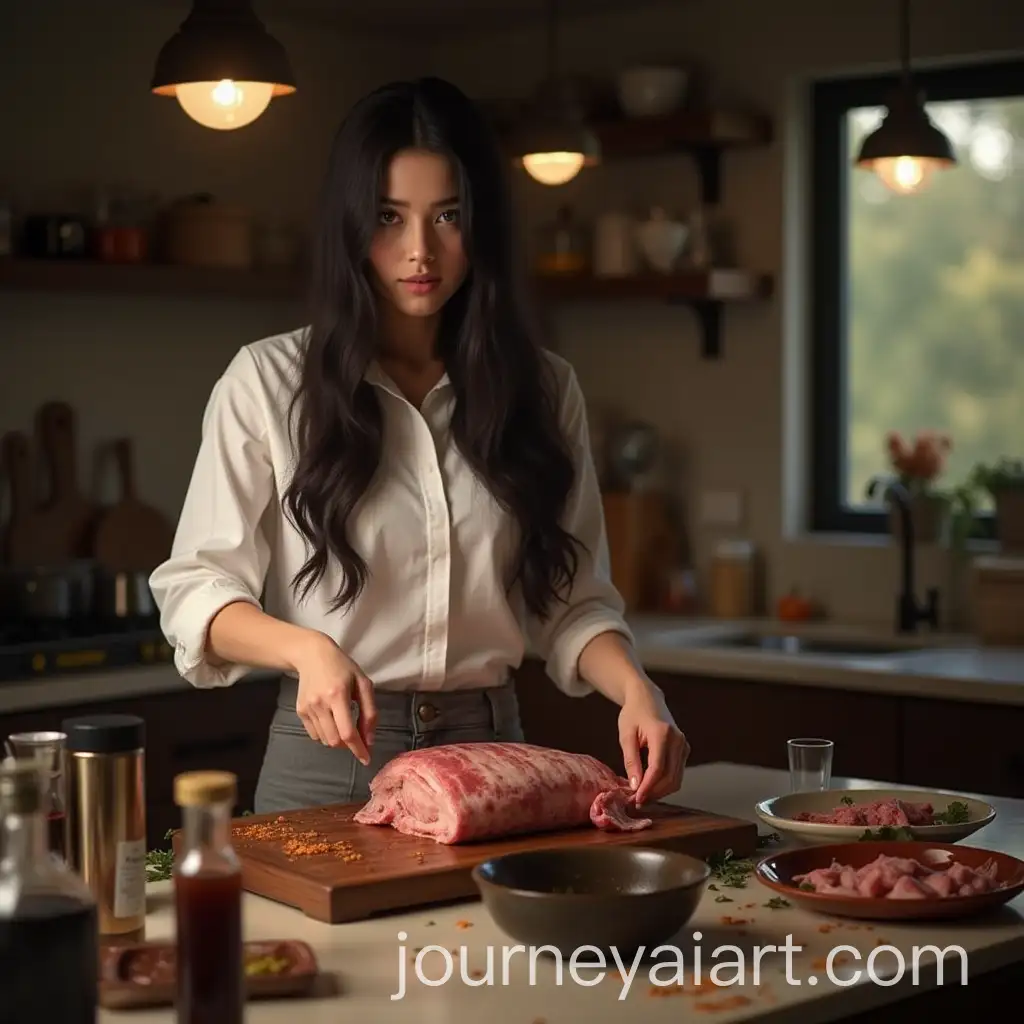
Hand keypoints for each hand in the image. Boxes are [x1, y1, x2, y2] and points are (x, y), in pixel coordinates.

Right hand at [293, 634, 376, 764]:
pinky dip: (326, 734)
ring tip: (343, 722)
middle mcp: (320, 704)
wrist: (313, 655)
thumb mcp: (363, 684)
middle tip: (357, 735)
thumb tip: (370, 739)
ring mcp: (307, 708)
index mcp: (338, 695)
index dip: (358, 749)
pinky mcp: (300, 711)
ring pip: (324, 740)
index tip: (366, 759)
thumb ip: (370, 712)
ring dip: (337, 739)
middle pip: (335, 741)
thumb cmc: (343, 667)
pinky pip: (314, 734)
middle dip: (348, 744)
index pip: (347, 732)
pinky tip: (331, 719)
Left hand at [618, 684, 688, 805]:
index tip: (636, 799)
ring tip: (642, 796)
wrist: (647, 698)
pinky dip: (665, 783)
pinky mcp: (685, 750)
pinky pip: (677, 773)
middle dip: (654, 793)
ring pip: (676, 779)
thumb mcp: (626, 735)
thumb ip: (631, 761)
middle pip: (670, 777)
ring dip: (660, 791)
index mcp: (662, 734)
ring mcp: (684, 746)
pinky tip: (650, 786)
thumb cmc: (633, 714)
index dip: (648, 787)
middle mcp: (678, 741)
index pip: (658, 768)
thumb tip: (635, 786)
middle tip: (636, 801)